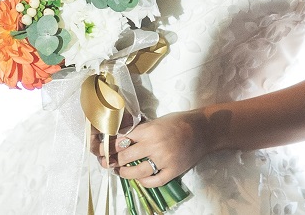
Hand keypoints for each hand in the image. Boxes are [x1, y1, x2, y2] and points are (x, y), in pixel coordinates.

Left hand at [97, 110, 211, 187]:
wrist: (201, 130)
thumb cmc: (177, 122)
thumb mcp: (155, 121)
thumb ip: (140, 131)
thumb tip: (122, 137)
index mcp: (148, 130)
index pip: (122, 140)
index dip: (110, 146)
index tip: (102, 150)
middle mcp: (153, 145)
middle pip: (126, 157)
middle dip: (114, 161)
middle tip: (107, 163)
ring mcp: (163, 160)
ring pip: (137, 172)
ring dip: (125, 173)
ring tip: (120, 171)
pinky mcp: (173, 171)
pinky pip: (154, 181)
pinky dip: (144, 182)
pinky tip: (140, 179)